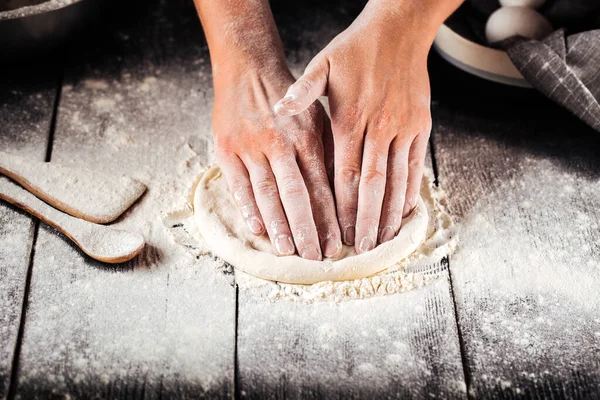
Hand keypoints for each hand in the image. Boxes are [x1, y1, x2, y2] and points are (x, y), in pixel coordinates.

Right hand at [213, 62, 341, 259]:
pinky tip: (257, 228)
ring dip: (278, 224)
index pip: (321, 186)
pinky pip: (238, 183)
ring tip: (287, 251)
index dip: (329, 217)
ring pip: (267, 192)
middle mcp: (280, 144)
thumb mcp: (315, 118)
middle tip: (315, 256)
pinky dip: (247, 207)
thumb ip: (326, 152)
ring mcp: (251, 147)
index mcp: (306, 138)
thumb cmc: (288, 101)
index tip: (337, 243)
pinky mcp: (227, 150)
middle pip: (296, 194)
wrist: (248, 70)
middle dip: (307, 229)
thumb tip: (342, 191)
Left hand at [274, 0, 436, 253]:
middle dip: (366, 220)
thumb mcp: (323, 64)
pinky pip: (417, 165)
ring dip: (389, 213)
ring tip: (383, 240)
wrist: (399, 29)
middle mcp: (378, 129)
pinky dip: (411, 190)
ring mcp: (403, 128)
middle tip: (361, 249)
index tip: (339, 233)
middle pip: (371, 185)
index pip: (345, 174)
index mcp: (350, 120)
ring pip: (396, 180)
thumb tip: (280, 110)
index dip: (342, 207)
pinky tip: (406, 212)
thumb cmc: (356, 49)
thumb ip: (302, 91)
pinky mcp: (420, 125)